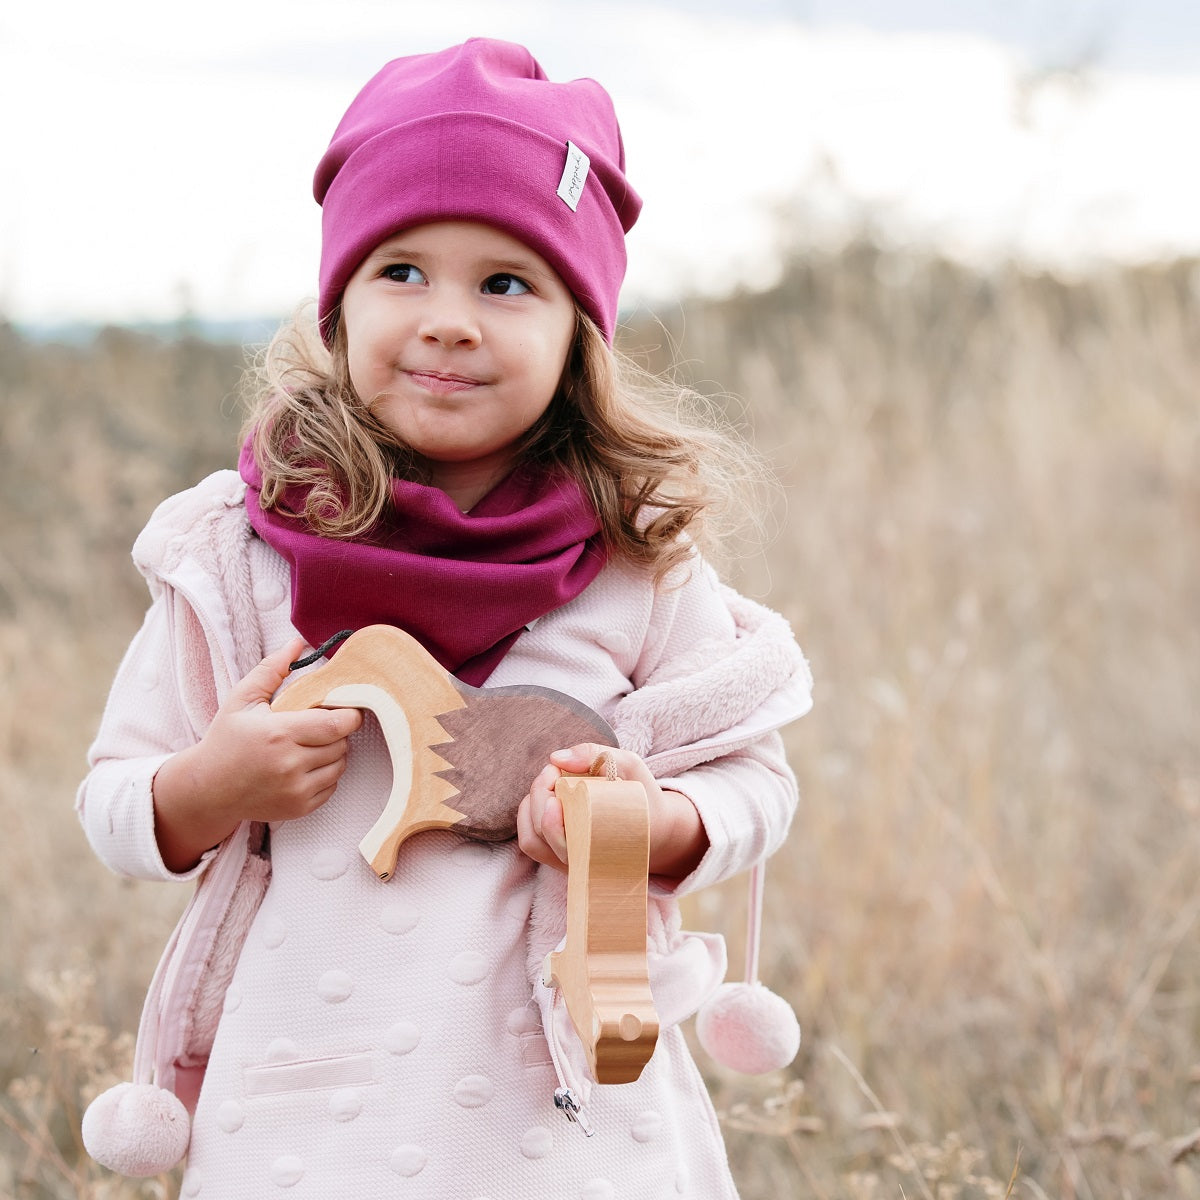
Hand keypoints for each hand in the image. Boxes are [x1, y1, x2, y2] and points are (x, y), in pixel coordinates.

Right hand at [152, 639, 362, 870]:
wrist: (208, 788)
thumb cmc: (226, 739)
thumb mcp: (242, 699)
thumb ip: (272, 669)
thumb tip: (298, 643)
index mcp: (279, 734)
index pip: (337, 724)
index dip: (349, 714)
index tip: (345, 708)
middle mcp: (290, 765)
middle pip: (342, 743)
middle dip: (336, 732)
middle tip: (318, 726)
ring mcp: (295, 790)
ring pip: (340, 765)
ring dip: (332, 753)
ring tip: (309, 745)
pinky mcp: (299, 808)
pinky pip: (332, 786)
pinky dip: (325, 774)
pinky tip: (303, 766)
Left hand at [516, 743, 709, 881]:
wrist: (657, 829)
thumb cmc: (643, 797)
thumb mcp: (630, 766)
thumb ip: (596, 754)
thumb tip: (556, 757)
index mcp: (600, 845)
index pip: (557, 836)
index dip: (546, 807)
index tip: (554, 774)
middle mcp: (581, 862)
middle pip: (539, 835)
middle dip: (538, 795)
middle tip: (553, 771)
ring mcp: (570, 863)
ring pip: (531, 841)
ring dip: (531, 806)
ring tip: (548, 783)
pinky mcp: (562, 859)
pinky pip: (533, 842)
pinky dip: (530, 816)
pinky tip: (545, 796)